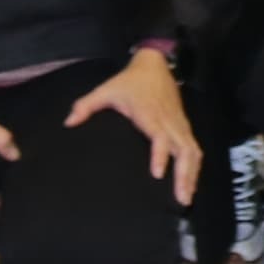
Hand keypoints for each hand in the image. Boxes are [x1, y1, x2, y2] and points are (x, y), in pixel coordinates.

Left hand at [68, 43, 199, 207]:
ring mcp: (178, 123)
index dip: (160, 154)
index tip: (157, 174)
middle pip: (183, 149)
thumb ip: (86, 105)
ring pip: (192, 150)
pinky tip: (190, 182)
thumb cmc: (129, 81)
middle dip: (184, 174)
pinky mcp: (184, 125)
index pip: (160, 136)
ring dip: (192, 174)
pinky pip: (193, 147)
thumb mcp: (106, 89)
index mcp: (149, 113)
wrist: (155, 64)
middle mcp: (168, 120)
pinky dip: (194, 166)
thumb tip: (69, 123)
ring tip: (186, 197)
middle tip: (181, 199)